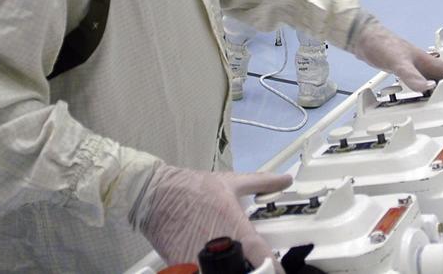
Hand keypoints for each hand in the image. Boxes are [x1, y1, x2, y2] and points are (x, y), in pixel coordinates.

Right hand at [136, 165, 289, 268]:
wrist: (157, 194)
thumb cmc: (194, 188)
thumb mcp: (232, 182)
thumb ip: (262, 182)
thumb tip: (285, 179)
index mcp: (237, 229)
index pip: (263, 258)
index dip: (273, 268)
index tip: (276, 270)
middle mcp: (221, 247)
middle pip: (244, 273)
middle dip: (251, 271)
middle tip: (251, 266)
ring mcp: (201, 260)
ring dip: (228, 270)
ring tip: (230, 265)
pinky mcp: (183, 267)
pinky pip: (198, 273)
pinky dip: (206, 270)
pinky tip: (210, 265)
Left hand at [350, 19, 442, 94]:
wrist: (364, 38)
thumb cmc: (382, 45)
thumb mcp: (397, 62)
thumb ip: (411, 76)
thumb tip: (428, 89)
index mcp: (428, 62)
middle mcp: (425, 65)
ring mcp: (416, 68)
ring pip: (438, 82)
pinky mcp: (406, 72)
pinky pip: (425, 85)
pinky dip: (430, 93)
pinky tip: (427, 98)